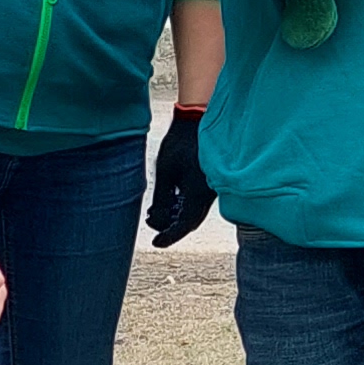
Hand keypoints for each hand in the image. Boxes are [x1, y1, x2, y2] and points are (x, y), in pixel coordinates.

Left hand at [146, 105, 215, 246]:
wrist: (197, 120)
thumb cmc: (180, 143)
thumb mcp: (165, 172)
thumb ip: (162, 198)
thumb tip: (158, 219)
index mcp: (198, 193)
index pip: (184, 225)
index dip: (169, 237)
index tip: (156, 243)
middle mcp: (209, 194)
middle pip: (190, 222)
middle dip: (170, 227)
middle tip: (151, 225)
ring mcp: (211, 189)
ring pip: (194, 213)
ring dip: (176, 217)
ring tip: (155, 214)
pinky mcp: (210, 182)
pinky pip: (197, 202)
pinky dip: (183, 207)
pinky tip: (169, 202)